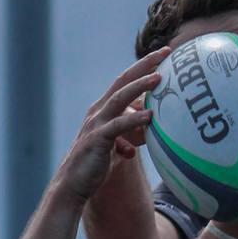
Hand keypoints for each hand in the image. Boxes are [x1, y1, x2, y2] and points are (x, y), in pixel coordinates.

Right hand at [53, 50, 168, 205]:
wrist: (70, 187)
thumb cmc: (92, 167)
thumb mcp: (112, 146)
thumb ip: (126, 134)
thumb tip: (142, 132)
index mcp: (102, 110)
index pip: (125, 81)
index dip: (143, 66)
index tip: (164, 54)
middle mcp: (98, 111)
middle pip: (123, 80)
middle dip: (145, 64)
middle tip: (167, 51)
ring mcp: (96, 124)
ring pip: (120, 98)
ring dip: (140, 86)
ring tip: (160, 77)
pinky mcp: (97, 140)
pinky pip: (118, 126)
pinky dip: (134, 119)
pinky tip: (150, 116)